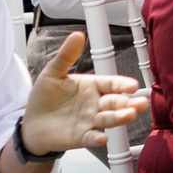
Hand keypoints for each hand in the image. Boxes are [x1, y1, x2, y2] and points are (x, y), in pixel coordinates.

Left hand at [20, 32, 145, 156]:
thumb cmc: (44, 97)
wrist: (31, 122)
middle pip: (116, 102)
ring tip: (129, 116)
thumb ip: (67, 56)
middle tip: (140, 103)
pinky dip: (98, 138)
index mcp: (92, 86)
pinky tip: (102, 137)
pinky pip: (92, 137)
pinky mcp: (82, 137)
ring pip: (108, 119)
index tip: (132, 86)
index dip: (122, 84)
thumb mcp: (53, 73)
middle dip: (129, 103)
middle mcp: (96, 103)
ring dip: (119, 118)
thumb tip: (77, 35)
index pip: (111, 83)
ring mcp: (90, 121)